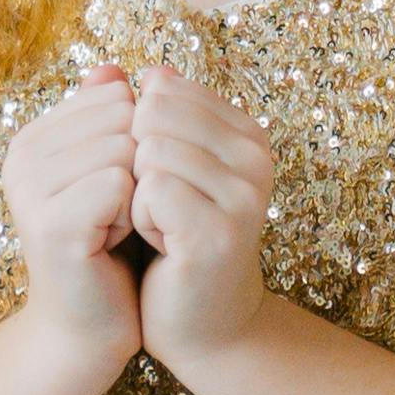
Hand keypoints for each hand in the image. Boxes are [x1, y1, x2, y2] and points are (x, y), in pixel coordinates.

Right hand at [0, 73, 142, 394]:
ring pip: (126, 149)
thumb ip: (109, 120)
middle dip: (139, 166)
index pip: (115, 96)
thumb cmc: (109, 249)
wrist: (90, 327)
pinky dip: (133, 216)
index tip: (114, 190)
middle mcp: (20, 157)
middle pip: (123, 118)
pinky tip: (110, 245)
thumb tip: (114, 68)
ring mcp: (30, 189)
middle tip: (115, 215)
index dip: (135, 144)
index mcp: (32, 138)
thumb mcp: (112, 172)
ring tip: (111, 230)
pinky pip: (121, 185)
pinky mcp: (51, 223)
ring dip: (137, 194)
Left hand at [129, 66, 276, 374]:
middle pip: (153, 115)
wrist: (202, 323)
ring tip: (165, 228)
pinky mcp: (219, 231)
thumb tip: (148, 71)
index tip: (167, 182)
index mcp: (248, 133)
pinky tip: (165, 247)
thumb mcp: (170, 167)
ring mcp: (243, 194)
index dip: (144, 137)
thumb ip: (161, 116)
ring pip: (148, 152)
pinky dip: (139, 221)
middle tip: (163, 209)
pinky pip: (148, 191)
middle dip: (138, 164)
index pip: (163, 90)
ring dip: (138, 196)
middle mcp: (256, 157)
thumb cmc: (177, 240)